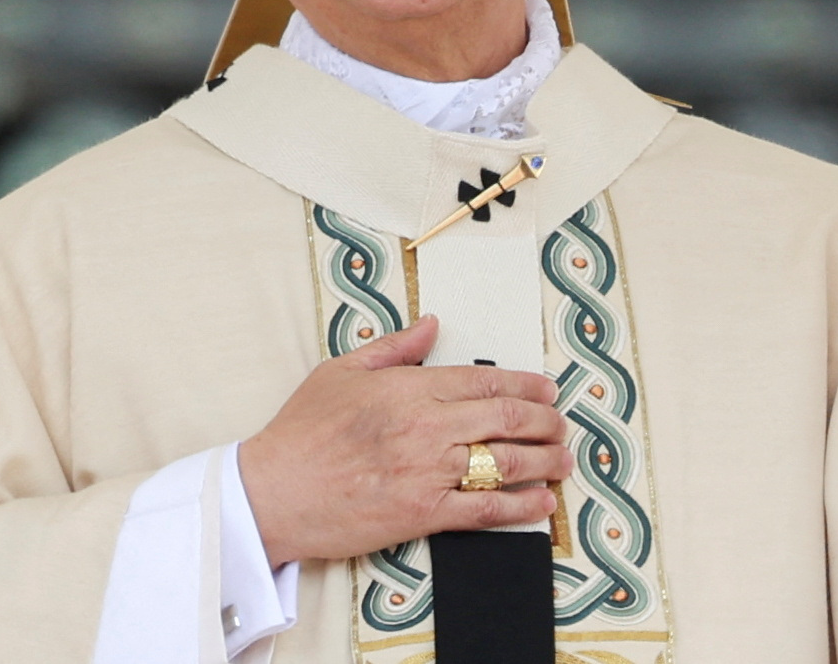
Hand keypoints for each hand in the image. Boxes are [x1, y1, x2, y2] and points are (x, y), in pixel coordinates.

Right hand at [237, 315, 565, 566]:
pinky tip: (542, 503)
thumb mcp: (342, 371)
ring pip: (504, 463)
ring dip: (544, 461)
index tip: (546, 388)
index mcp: (409, 387)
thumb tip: (431, 324)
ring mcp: (428, 471)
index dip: (524, 383)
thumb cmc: (301, 432)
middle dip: (545, 420)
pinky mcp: (424, 512)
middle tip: (562, 423)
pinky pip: (485, 509)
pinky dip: (521, 506)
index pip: (484, 379)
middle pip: (505, 418)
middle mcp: (427, 426)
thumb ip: (394, 347)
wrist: (273, 491)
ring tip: (564, 460)